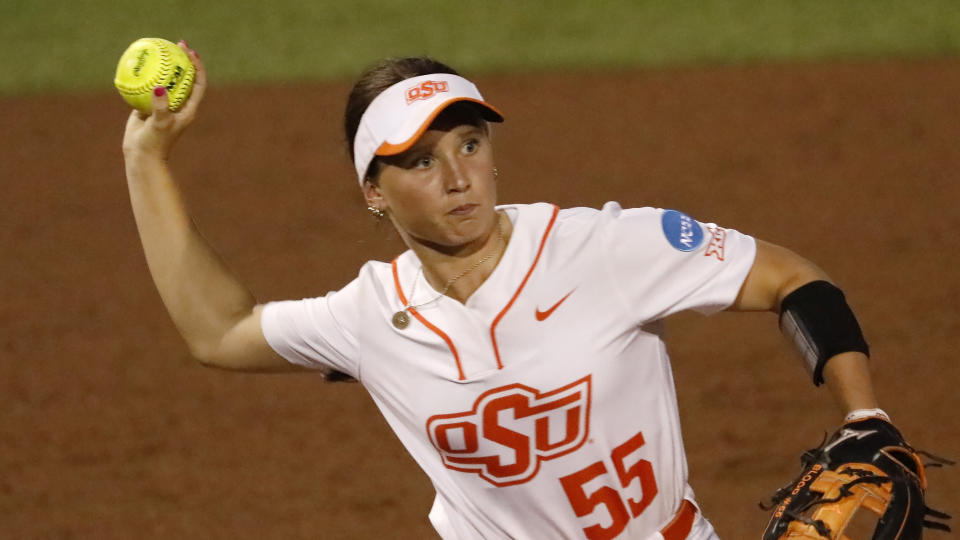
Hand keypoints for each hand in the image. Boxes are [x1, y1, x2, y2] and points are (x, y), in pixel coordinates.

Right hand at [122, 40, 206, 161]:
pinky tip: (134, 63)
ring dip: (162, 65)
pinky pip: (146, 86)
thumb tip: (159, 88)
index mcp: (188, 108)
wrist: (141, 155)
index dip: (197, 66)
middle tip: (175, 43)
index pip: (198, 83)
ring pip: (164, 80)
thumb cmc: (155, 142)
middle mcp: (178, 104)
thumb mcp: (160, 124)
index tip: (190, 52)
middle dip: (182, 60)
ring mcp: (163, 104)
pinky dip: (143, 75)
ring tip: (157, 48)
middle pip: (183, 77)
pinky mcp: (147, 105)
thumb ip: (160, 107)